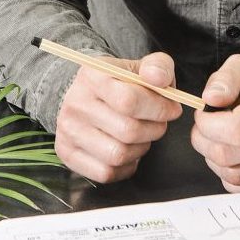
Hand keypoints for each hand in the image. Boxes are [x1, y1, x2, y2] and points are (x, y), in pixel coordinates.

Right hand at [53, 51, 181, 183]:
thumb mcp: (142, 67)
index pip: (129, 100)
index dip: (159, 109)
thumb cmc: (121, 84)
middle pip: (127, 131)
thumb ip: (158, 66)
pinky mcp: (67, 153)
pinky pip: (106, 173)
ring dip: (141, 149)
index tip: (172, 109)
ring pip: (118, 155)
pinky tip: (128, 149)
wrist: (86, 96)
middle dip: (154, 130)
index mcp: (92, 75)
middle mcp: (75, 103)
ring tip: (142, 136)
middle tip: (158, 124)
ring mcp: (68, 131)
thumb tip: (158, 78)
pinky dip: (125, 166)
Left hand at [189, 56, 239, 191]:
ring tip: (220, 142)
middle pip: (227, 156)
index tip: (203, 116)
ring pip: (233, 177)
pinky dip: (231, 177)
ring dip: (215, 161)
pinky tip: (235, 158)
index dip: (207, 126)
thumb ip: (225, 79)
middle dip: (204, 142)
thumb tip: (209, 99)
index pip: (234, 130)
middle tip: (205, 129)